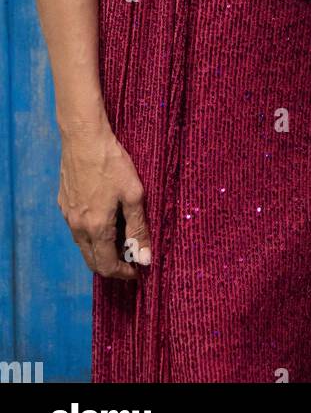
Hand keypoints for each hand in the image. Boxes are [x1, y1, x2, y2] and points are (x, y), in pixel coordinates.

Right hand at [58, 122, 151, 279]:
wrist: (84, 138)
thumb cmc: (112, 163)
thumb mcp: (134, 195)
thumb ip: (138, 229)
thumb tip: (144, 258)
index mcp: (96, 228)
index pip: (107, 265)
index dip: (123, 273)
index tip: (137, 271)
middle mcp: (77, 227)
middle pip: (92, 260)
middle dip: (111, 266)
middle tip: (130, 260)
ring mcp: (67, 215)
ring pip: (83, 245)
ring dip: (100, 251)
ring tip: (120, 240)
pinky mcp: (64, 203)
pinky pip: (77, 229)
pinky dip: (90, 235)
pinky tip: (104, 221)